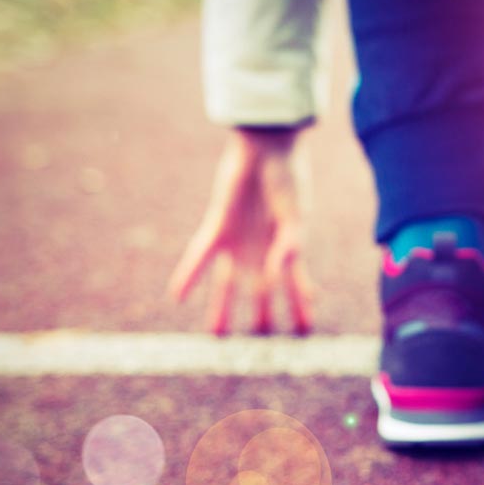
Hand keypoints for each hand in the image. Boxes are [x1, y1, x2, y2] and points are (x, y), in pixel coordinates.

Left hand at [167, 128, 313, 334]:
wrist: (268, 147)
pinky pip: (199, 256)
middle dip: (263, 315)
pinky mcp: (218, 228)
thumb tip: (273, 279)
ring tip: (217, 335)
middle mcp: (259, 250)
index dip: (300, 308)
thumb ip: (289, 250)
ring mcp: (237, 242)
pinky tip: (177, 296)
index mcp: (284, 249)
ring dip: (223, 308)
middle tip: (263, 337)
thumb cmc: (288, 179)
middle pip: (259, 292)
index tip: (305, 332)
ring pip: (227, 284)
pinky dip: (189, 276)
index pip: (293, 286)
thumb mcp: (296, 218)